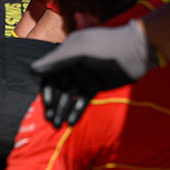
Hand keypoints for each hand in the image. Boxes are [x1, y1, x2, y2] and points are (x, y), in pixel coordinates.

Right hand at [30, 20, 157, 126]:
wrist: (136, 50)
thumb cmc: (106, 45)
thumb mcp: (80, 49)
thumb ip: (56, 59)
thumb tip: (32, 69)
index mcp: (65, 53)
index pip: (49, 74)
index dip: (47, 90)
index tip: (47, 104)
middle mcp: (72, 66)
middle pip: (58, 88)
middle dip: (53, 104)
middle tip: (50, 120)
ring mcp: (84, 77)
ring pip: (69, 96)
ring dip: (63, 110)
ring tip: (58, 125)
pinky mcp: (96, 86)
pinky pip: (83, 100)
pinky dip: (77, 110)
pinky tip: (71, 121)